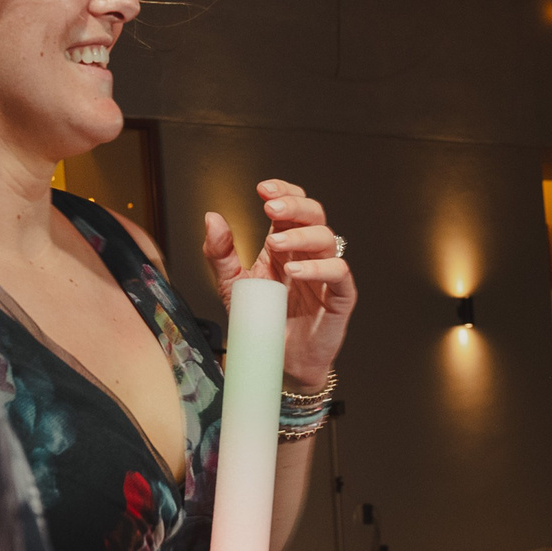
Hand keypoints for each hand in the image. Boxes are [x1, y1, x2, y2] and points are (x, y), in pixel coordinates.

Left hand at [203, 179, 357, 389]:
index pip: (292, 206)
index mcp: (285, 245)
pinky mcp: (339, 297)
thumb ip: (220, 253)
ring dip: (301, 235)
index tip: (262, 189)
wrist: (277, 361)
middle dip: (294, 205)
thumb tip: (212, 218)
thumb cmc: (261, 321)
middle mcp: (307, 254)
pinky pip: (339, 273)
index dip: (284, 191)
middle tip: (271, 207)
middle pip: (314, 214)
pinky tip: (296, 271)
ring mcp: (325, 274)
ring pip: (327, 239)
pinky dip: (320, 267)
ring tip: (276, 244)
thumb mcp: (231, 284)